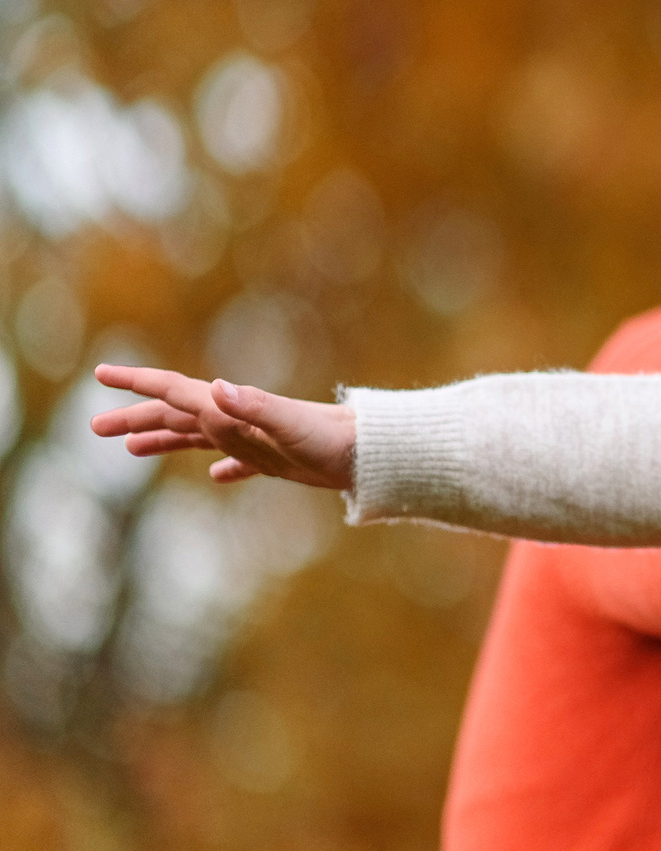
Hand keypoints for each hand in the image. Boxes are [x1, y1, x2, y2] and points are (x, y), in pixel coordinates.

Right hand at [90, 364, 356, 490]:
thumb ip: (252, 406)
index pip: (175, 391)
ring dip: (165, 439)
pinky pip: (241, 464)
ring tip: (133, 449)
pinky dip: (224, 468)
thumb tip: (214, 389)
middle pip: (177, 415)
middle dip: (136, 418)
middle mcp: (240, 420)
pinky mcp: (280, 460)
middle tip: (95, 426)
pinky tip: (217, 477)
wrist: (374, 452)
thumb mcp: (287, 424)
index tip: (102, 373)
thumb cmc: (333, 438)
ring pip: (200, 438)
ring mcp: (258, 440)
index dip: (138, 383)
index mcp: (233, 408)